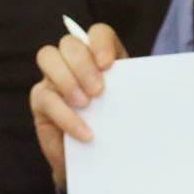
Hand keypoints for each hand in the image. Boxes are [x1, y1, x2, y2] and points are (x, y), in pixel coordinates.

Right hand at [28, 22, 128, 189]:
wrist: (98, 160)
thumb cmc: (116, 127)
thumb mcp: (128, 106)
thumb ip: (133, 92)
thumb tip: (152, 91)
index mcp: (101, 55)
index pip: (98, 33)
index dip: (100, 44)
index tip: (107, 65)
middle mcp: (74, 60)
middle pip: (70, 43)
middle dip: (83, 64)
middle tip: (98, 91)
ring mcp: (54, 77)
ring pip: (48, 57)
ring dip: (67, 80)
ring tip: (86, 104)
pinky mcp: (41, 100)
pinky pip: (46, 98)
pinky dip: (66, 116)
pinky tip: (84, 132)